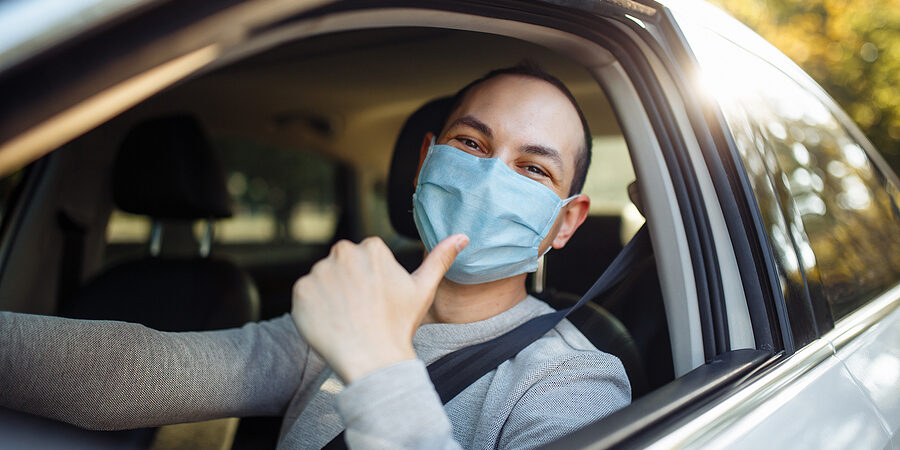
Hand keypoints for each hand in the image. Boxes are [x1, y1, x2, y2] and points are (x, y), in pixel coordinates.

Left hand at [291, 234, 467, 382]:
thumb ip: (440, 258)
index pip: (366, 257)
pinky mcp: (300, 291)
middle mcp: (343, 252)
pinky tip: (331, 323)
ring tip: (348, 319)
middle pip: (343, 264)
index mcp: (372, 247)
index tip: (377, 300)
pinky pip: (305, 295)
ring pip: (324, 280)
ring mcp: (319, 271)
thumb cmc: (399, 325)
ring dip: (331, 295)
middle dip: (350, 282)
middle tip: (363, 310)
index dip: (372, 281)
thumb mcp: (423, 289)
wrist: (372, 360)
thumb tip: (463, 235)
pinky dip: (314, 308)